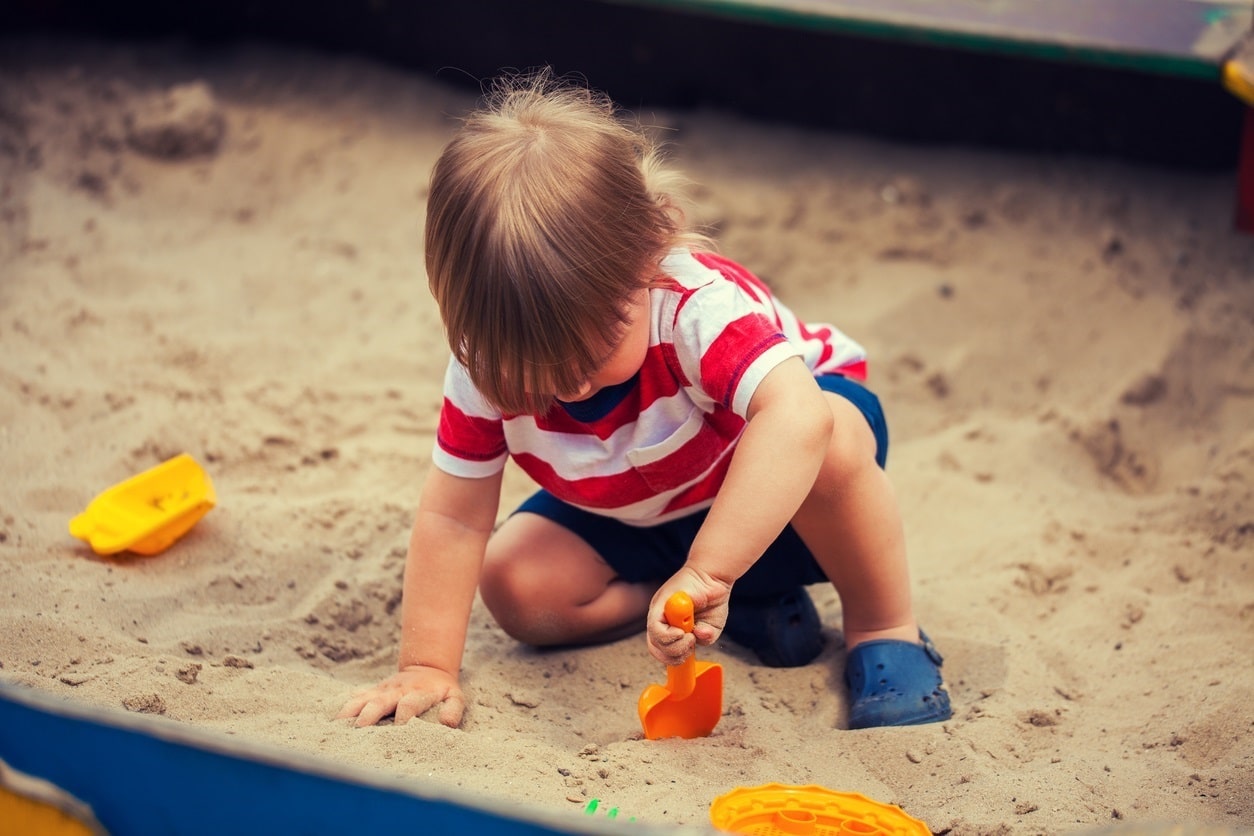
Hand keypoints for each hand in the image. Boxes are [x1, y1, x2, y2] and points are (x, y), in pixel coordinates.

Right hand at [336, 665, 465, 727]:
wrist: (428, 669)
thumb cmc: (442, 691)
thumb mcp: (455, 697)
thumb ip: (453, 710)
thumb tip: (446, 723)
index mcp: (418, 694)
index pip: (409, 705)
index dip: (404, 717)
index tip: (398, 733)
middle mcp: (397, 691)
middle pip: (380, 701)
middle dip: (370, 714)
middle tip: (359, 729)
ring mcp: (382, 690)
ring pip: (363, 698)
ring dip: (351, 711)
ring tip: (338, 726)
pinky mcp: (373, 691)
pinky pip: (356, 696)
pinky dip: (344, 706)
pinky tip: (332, 721)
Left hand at [646, 565, 732, 664]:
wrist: (713, 575)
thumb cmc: (711, 599)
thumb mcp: (712, 626)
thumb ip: (707, 637)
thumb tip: (699, 637)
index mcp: (670, 627)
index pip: (662, 650)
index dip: (674, 658)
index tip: (688, 655)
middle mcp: (661, 620)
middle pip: (656, 649)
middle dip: (675, 654)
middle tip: (690, 644)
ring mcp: (658, 612)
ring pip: (655, 641)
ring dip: (675, 645)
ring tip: (689, 636)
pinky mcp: (659, 604)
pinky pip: (655, 628)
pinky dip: (669, 635)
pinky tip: (682, 631)